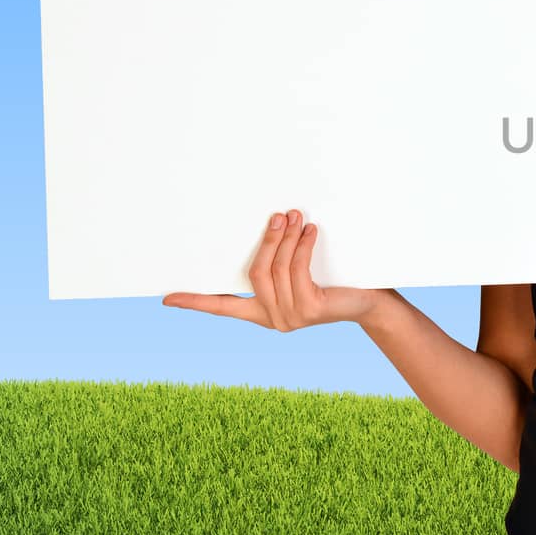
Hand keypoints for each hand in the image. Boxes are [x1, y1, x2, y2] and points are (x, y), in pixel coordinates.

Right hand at [162, 209, 385, 330]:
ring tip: (296, 216)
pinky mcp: (309, 309)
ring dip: (287, 238)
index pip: (222, 308)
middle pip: (255, 274)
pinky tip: (310, 231)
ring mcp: (291, 318)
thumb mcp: (301, 272)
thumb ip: (281, 261)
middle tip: (278, 215)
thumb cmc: (334, 283)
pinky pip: (298, 270)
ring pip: (278, 269)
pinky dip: (302, 247)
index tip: (166, 299)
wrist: (369, 303)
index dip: (195, 302)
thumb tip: (274, 222)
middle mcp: (273, 319)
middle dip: (267, 241)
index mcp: (262, 312)